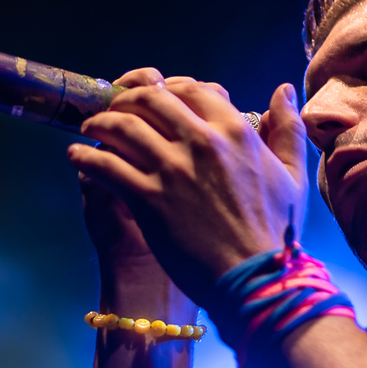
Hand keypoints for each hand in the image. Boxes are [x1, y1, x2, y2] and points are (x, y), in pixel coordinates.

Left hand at [69, 71, 309, 306]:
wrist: (255, 279)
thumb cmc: (275, 231)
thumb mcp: (290, 175)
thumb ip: (286, 129)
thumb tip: (283, 90)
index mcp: (235, 131)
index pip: (191, 89)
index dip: (167, 88)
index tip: (155, 97)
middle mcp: (201, 142)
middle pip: (151, 99)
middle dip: (126, 99)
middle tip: (115, 109)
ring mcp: (172, 170)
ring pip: (122, 126)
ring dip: (100, 122)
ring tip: (90, 128)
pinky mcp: (147, 199)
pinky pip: (105, 165)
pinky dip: (84, 157)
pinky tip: (76, 157)